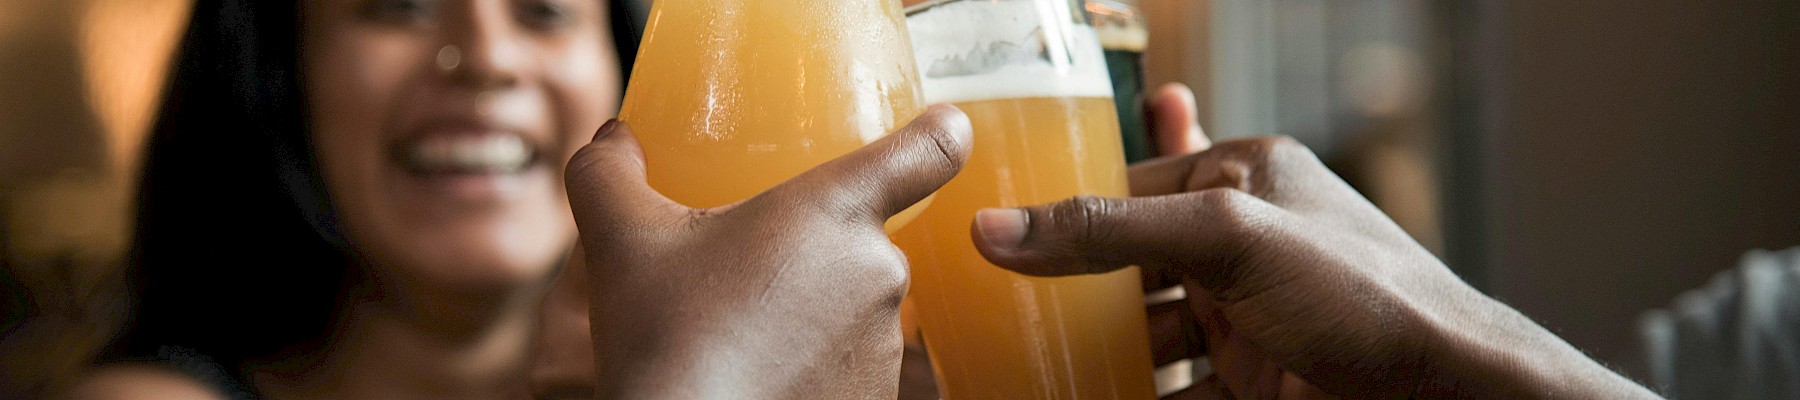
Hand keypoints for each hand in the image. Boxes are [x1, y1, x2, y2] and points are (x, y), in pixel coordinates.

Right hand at [564, 106, 972, 398]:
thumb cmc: (666, 338)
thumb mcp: (620, 241)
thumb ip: (609, 174)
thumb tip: (610, 142)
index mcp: (834, 211)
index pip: (928, 151)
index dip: (939, 134)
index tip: (940, 128)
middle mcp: (880, 271)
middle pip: (858, 241)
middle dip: (807, 255)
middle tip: (741, 280)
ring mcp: (886, 343)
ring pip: (853, 309)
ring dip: (811, 315)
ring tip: (742, 337)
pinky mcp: (880, 399)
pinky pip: (851, 368)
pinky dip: (815, 370)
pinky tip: (762, 378)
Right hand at [968, 135, 1659, 397]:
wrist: (1449, 399)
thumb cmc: (1365, 297)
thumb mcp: (1228, 241)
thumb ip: (1110, 231)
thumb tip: (997, 231)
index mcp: (1244, 181)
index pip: (1129, 186)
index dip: (1064, 209)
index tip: (993, 235)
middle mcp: (1244, 246)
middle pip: (1129, 266)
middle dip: (1069, 290)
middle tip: (996, 309)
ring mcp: (1248, 320)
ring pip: (1145, 336)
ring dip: (1093, 355)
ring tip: (1022, 366)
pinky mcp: (1254, 385)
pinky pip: (1172, 391)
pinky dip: (1129, 398)